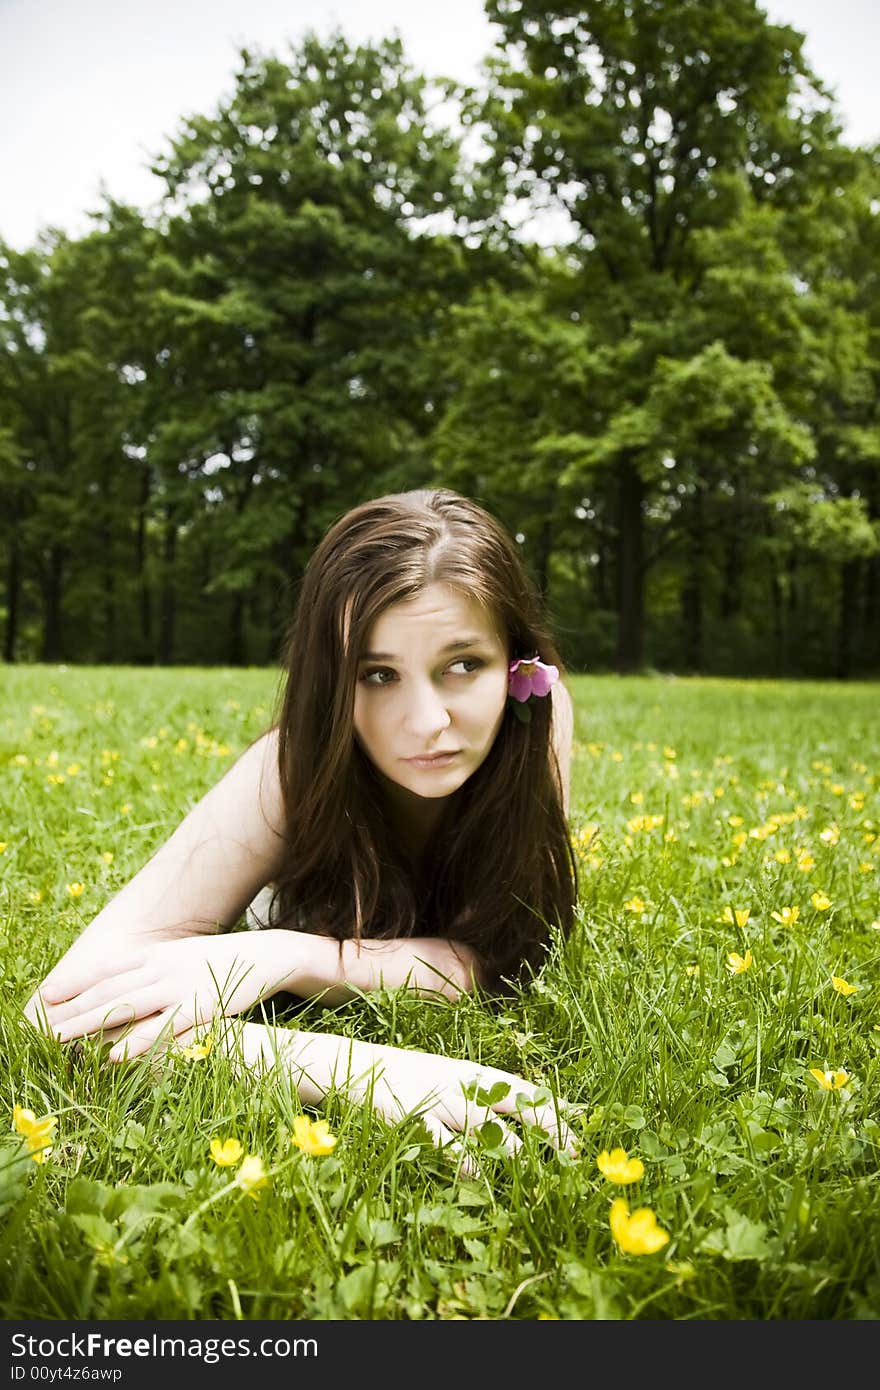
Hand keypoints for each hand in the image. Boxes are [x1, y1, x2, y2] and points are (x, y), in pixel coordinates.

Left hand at [28, 933, 299, 1057]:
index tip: (48, 995)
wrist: (268, 954)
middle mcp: (162, 966)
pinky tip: (114, 1056)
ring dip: (88, 1024)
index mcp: (157, 952)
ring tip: (60, 1040)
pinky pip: (161, 1027)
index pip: (107, 967)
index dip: (76, 981)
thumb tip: (129, 979)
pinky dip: (136, 1041)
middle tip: (40, 1026)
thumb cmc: (224, 960)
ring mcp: (180, 985)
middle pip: (108, 988)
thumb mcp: (184, 955)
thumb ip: (157, 966)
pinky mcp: (200, 1006)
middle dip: (71, 1009)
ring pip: (125, 1006)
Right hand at [233, 1024, 579, 1170]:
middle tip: (577, 1154)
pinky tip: (483, 1179)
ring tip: (542, 1176)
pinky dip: (469, 1165)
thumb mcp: (443, 1072)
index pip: (524, 1086)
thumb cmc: (405, 1075)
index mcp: (472, 1070)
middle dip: (553, 1131)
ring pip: (492, 1129)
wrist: (353, 1064)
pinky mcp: (418, 1121)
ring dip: (519, 1155)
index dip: (556, 1105)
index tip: (585, 1121)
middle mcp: (464, 1083)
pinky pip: (450, 1148)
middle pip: (520, 1106)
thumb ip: (474, 1088)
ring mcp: (442, 1102)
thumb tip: (509, 1104)